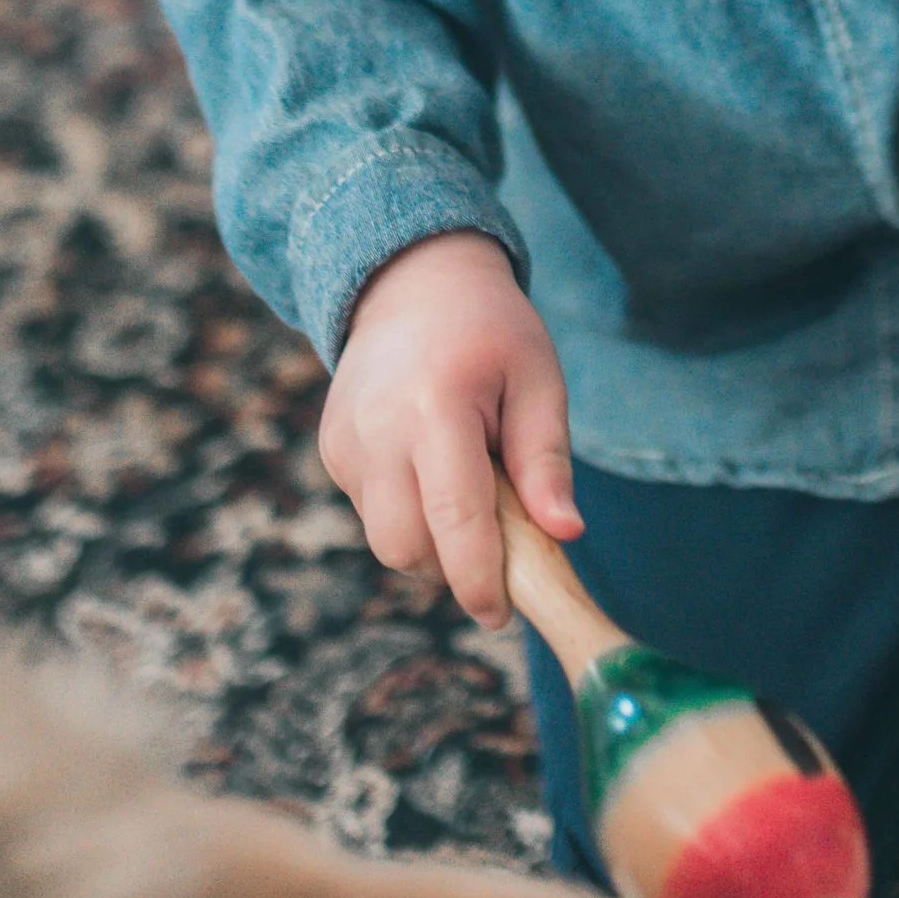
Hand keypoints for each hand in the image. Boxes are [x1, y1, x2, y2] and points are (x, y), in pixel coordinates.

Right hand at [319, 230, 577, 628]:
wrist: (413, 283)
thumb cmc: (490, 333)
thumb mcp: (538, 381)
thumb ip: (547, 462)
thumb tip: (566, 535)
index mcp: (434, 410)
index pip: (454, 521)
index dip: (479, 580)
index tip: (503, 614)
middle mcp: (376, 432)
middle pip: (407, 549)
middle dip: (454, 567)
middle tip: (499, 538)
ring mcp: (344, 444)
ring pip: (386, 540)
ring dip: (431, 543)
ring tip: (467, 487)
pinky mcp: (331, 451)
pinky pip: (372, 513)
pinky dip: (408, 514)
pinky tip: (432, 468)